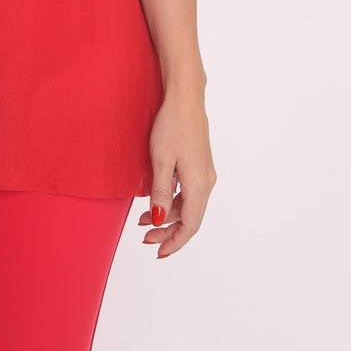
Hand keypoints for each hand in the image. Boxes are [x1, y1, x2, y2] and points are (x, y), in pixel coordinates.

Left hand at [140, 90, 215, 257]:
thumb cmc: (172, 126)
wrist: (185, 98)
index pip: (190, 225)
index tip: (158, 252)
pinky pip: (189, 192)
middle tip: (144, 238)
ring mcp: (205, 173)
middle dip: (168, 232)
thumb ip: (160, 192)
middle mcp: (206, 182)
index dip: (174, 242)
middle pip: (190, 218)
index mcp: (198, 184)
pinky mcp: (200, 164)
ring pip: (189, 206)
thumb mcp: (161, 161)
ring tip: (143, 219)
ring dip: (168, 216)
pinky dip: (173, 201)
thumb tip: (158, 219)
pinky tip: (158, 200)